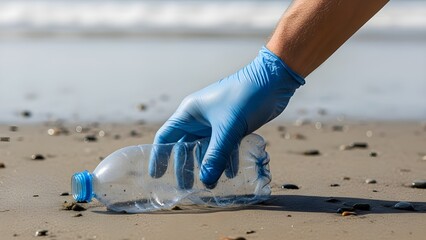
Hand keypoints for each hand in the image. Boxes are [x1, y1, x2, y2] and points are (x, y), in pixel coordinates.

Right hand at [150, 46, 304, 187]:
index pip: (167, 135)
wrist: (274, 80)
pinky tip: (231, 173)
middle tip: (187, 187)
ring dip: (207, 165)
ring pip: (206, 148)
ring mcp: (216, 121)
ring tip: (211, 184)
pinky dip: (225, 159)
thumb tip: (206, 182)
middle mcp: (200, 117)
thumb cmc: (246, 97)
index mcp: (190, 112)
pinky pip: (223, 146)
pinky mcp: (232, 125)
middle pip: (185, 145)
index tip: (157, 175)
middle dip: (186, 166)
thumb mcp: (228, 128)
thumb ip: (216, 156)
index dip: (159, 155)